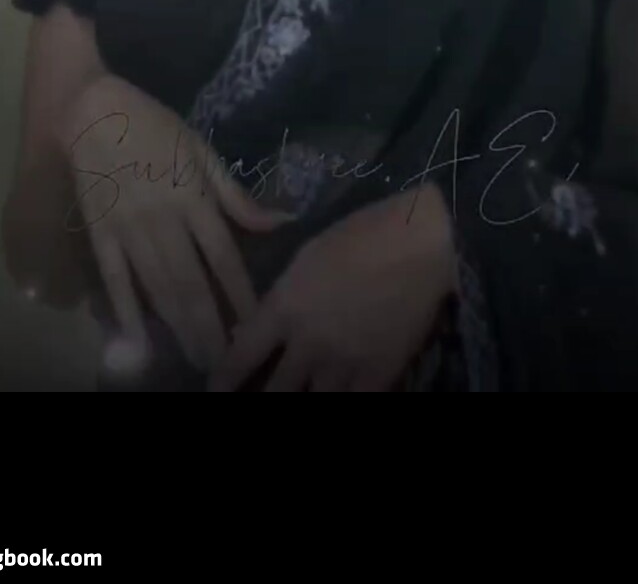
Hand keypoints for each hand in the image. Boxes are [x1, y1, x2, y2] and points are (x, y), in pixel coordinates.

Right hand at [60, 73, 291, 373]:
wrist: (92, 110)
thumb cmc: (154, 126)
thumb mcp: (201, 150)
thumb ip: (235, 194)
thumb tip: (280, 220)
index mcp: (193, 196)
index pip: (223, 257)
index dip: (240, 295)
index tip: (255, 327)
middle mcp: (163, 219)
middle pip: (191, 282)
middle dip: (209, 327)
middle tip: (224, 362)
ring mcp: (128, 229)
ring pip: (157, 287)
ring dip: (178, 326)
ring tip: (196, 358)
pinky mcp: (99, 234)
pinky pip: (115, 280)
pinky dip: (126, 313)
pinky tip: (139, 342)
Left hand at [208, 183, 457, 390]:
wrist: (422, 243)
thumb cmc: (362, 234)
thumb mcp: (308, 256)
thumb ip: (280, 297)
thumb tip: (250, 329)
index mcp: (285, 307)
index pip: (240, 356)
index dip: (223, 380)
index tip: (215, 391)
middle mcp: (307, 343)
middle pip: (274, 392)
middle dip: (263, 399)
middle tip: (259, 395)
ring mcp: (344, 364)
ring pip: (313, 403)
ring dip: (302, 400)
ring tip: (301, 394)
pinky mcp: (378, 375)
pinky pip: (353, 404)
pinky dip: (342, 400)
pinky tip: (338, 394)